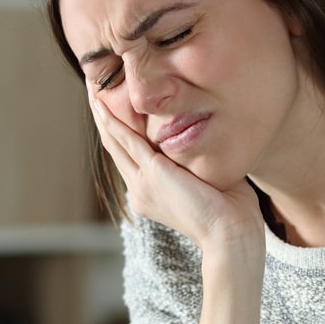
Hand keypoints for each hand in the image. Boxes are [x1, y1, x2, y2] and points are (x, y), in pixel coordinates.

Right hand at [89, 92, 263, 253]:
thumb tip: (209, 137)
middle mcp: (141, 191)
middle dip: (104, 118)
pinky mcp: (153, 173)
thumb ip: (199, 160)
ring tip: (92, 90)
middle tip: (93, 90)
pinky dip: (113, 122)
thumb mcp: (208, 180)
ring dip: (102, 115)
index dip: (120, 132)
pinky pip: (127, 141)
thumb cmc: (232, 212)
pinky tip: (101, 105)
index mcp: (152, 195)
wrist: (231, 234)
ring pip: (115, 142)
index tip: (114, 109)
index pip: (131, 157)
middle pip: (115, 148)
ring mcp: (143, 184)